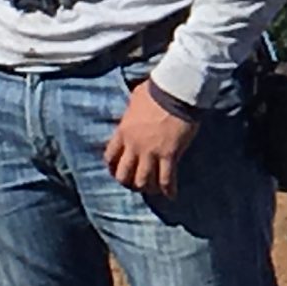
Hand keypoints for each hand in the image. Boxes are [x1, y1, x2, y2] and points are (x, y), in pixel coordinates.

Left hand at [106, 81, 199, 198]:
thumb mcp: (135, 99)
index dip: (113, 168)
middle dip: (128, 182)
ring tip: (153, 190)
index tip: (119, 171)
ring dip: (147, 187)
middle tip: (136, 185)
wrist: (176, 91)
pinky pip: (166, 178)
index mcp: (123, 132)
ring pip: (143, 180)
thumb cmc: (157, 90)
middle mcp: (133, 146)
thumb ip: (132, 109)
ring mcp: (151, 152)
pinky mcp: (169, 154)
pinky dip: (168, 189)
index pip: (110, 157)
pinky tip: (172, 195)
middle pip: (124, 174)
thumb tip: (135, 105)